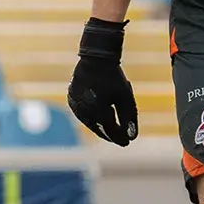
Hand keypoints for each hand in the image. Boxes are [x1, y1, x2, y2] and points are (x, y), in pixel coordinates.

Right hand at [67, 17, 137, 145]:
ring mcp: (75, 105)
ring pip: (89, 123)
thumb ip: (129, 117)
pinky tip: (99, 121)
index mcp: (99, 110)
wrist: (95, 60)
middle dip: (110, 135)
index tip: (127, 143)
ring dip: (100, 128)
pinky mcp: (71, 100)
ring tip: (111, 132)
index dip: (119, 138)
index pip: (110, 130)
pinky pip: (82, 114)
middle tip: (121, 140)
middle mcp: (84, 110)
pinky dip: (92, 119)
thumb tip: (132, 136)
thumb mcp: (126, 97)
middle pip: (99, 128)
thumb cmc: (113, 78)